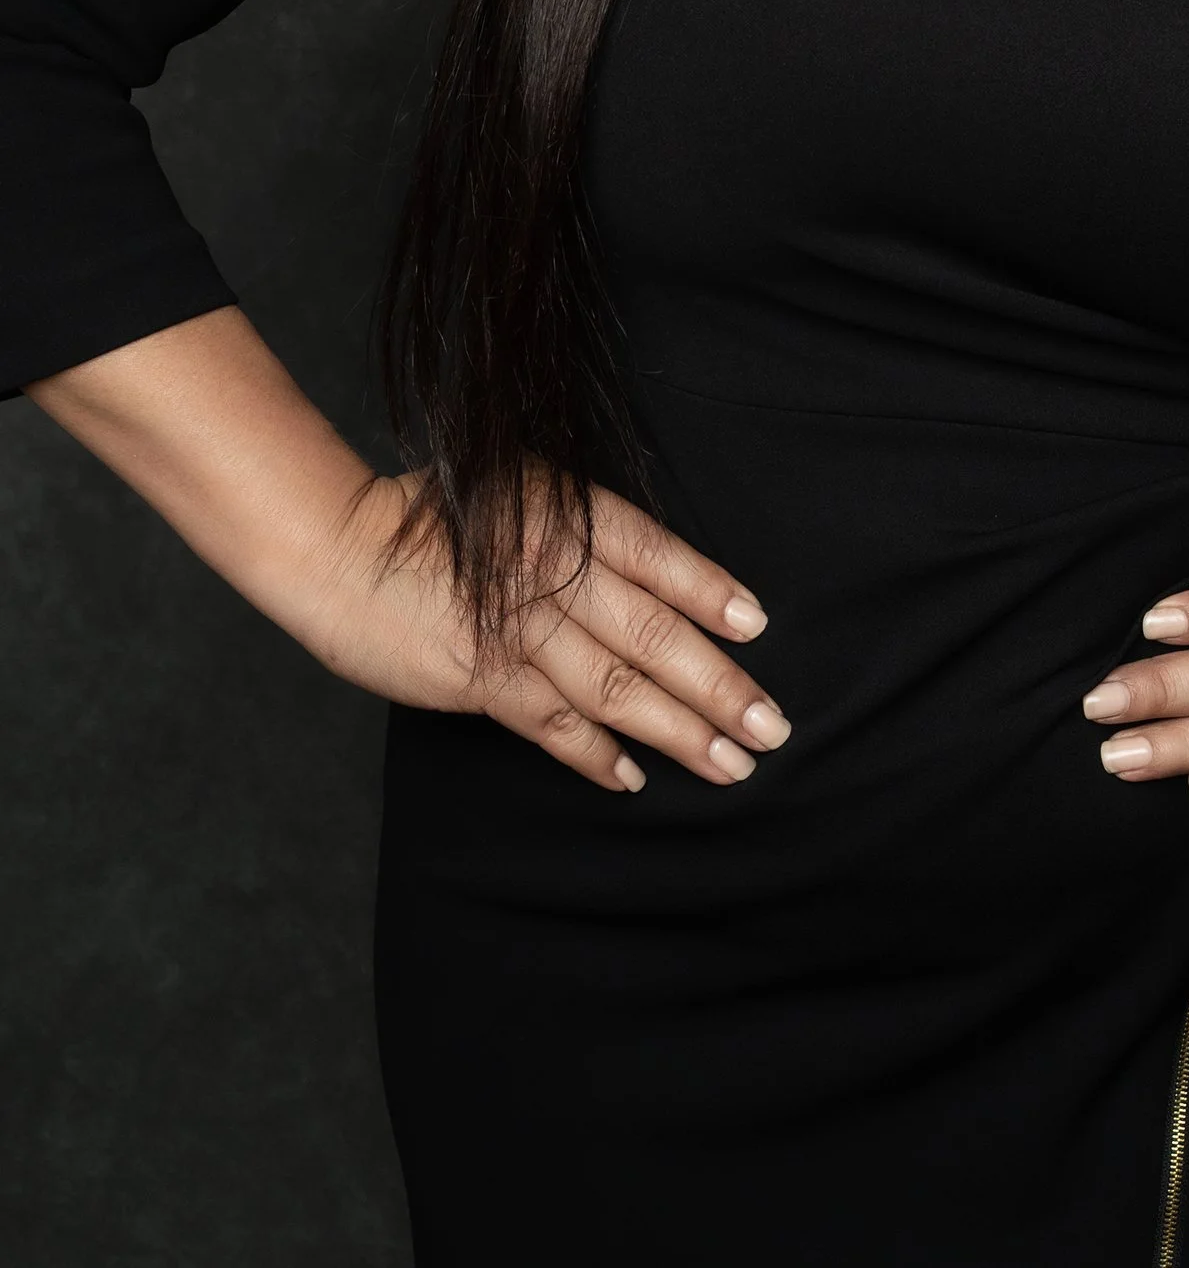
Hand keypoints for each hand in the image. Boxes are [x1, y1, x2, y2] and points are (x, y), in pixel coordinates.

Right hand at [305, 470, 790, 796]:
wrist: (338, 547)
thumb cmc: (434, 513)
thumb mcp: (521, 490)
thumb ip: (584, 529)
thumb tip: (661, 577)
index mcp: (566, 514)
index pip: (657, 555)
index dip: (711, 592)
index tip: (758, 627)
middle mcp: (552, 570)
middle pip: (653, 633)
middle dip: (718, 685)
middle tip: (772, 727)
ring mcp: (518, 629)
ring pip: (615, 687)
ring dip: (678, 731)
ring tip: (731, 763)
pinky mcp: (481, 680)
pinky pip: (552, 724)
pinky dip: (595, 754)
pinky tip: (634, 777)